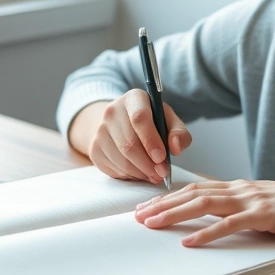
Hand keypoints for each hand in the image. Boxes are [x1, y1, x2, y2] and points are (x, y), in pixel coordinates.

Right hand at [72, 90, 191, 183]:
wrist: (122, 125)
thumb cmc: (151, 123)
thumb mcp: (169, 121)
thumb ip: (179, 133)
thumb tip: (175, 148)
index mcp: (134, 98)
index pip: (139, 118)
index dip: (151, 140)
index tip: (162, 158)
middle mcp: (112, 111)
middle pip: (129, 143)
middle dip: (148, 163)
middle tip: (162, 173)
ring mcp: (100, 130)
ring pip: (121, 159)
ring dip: (141, 172)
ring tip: (154, 175)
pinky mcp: (94, 148)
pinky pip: (113, 168)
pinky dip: (129, 176)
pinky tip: (139, 172)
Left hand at [134, 179, 274, 245]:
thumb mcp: (264, 202)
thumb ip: (241, 206)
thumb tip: (220, 216)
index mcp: (238, 187)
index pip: (195, 188)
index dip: (168, 196)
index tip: (147, 206)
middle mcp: (239, 189)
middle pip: (191, 193)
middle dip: (162, 204)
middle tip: (137, 215)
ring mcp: (250, 200)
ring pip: (203, 204)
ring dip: (174, 214)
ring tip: (152, 224)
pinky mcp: (262, 215)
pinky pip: (229, 224)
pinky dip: (206, 234)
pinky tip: (189, 242)